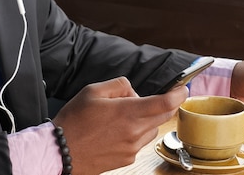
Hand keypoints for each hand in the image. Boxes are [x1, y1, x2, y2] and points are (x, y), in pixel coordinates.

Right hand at [53, 76, 187, 174]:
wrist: (61, 151)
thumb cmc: (74, 121)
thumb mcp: (93, 91)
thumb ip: (118, 85)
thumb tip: (132, 89)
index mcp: (127, 112)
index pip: (165, 103)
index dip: (178, 94)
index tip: (182, 88)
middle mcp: (134, 132)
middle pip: (163, 116)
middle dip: (163, 104)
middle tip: (149, 98)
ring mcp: (132, 148)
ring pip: (153, 129)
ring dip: (147, 119)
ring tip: (123, 115)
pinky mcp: (127, 159)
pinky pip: (141, 142)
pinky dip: (137, 132)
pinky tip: (117, 129)